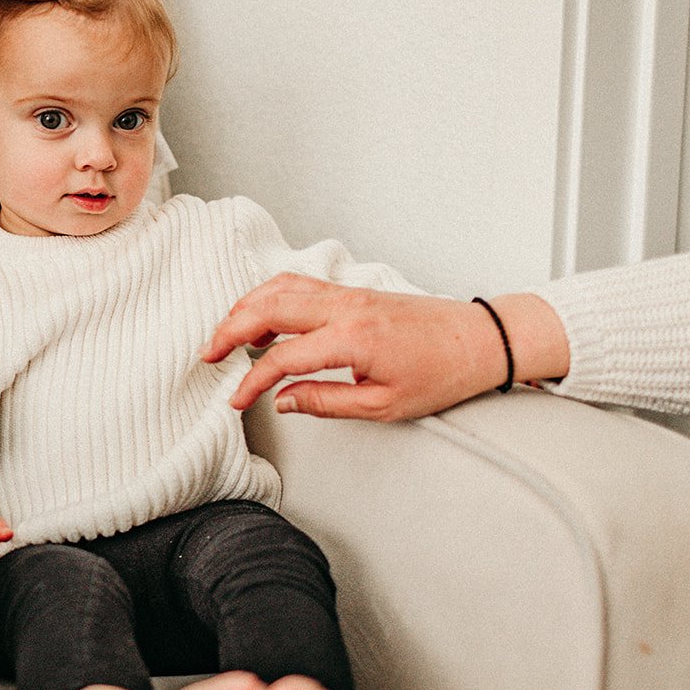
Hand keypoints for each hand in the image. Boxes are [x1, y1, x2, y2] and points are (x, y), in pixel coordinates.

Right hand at [202, 274, 567, 421]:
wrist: (481, 339)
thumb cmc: (443, 373)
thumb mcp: (385, 405)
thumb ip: (327, 402)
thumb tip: (284, 400)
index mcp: (352, 339)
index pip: (282, 358)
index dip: (251, 382)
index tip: (237, 400)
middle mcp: (345, 307)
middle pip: (268, 307)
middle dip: (230, 329)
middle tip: (209, 354)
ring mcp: (348, 293)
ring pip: (280, 287)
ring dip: (246, 307)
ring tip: (227, 335)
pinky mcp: (353, 291)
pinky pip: (299, 284)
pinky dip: (270, 296)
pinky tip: (262, 316)